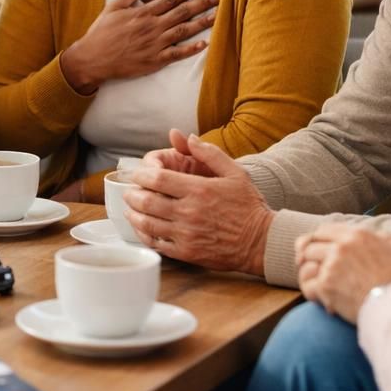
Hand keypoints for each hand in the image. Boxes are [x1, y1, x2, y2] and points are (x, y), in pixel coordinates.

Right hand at [59, 0, 216, 93]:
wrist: (93, 59)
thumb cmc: (101, 33)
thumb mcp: (112, 8)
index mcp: (143, 13)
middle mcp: (152, 27)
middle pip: (182, 12)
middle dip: (202, 4)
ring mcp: (154, 44)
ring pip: (184, 31)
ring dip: (202, 23)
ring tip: (217, 16)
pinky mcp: (154, 61)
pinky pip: (177, 54)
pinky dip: (191, 49)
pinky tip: (204, 43)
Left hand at [125, 132, 272, 275]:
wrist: (261, 241)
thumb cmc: (248, 205)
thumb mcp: (235, 172)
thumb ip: (210, 153)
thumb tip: (187, 138)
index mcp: (198, 189)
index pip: (157, 178)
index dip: (141, 174)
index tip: (137, 174)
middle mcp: (189, 212)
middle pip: (147, 201)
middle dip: (132, 194)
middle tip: (129, 191)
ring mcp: (186, 234)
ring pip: (148, 224)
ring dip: (133, 215)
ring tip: (129, 209)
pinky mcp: (187, 253)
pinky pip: (157, 244)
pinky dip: (144, 236)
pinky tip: (142, 229)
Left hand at [295, 224, 390, 322]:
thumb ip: (384, 239)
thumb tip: (378, 238)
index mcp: (357, 235)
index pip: (324, 231)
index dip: (316, 240)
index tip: (312, 248)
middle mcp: (341, 247)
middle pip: (310, 246)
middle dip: (308, 257)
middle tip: (309, 267)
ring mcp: (332, 266)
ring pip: (306, 265)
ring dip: (309, 275)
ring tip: (315, 285)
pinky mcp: (327, 287)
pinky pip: (308, 286)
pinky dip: (312, 294)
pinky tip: (322, 300)